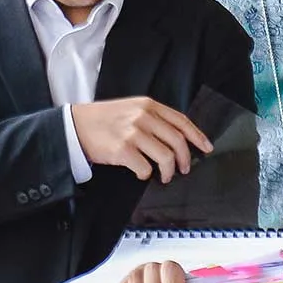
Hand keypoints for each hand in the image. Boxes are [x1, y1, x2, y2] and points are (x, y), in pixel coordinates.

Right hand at [72, 97, 212, 182]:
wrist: (75, 126)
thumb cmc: (105, 120)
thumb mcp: (132, 109)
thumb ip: (154, 118)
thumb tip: (178, 137)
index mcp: (149, 105)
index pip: (181, 121)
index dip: (197, 136)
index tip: (206, 148)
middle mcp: (143, 117)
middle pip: (177, 141)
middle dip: (185, 158)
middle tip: (184, 169)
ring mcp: (133, 133)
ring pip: (165, 156)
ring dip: (168, 171)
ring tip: (164, 176)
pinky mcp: (122, 150)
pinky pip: (145, 168)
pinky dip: (146, 174)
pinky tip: (141, 173)